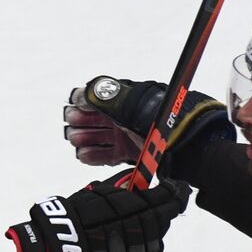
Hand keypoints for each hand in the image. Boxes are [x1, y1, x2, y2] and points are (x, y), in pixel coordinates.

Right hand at [7, 179, 185, 251]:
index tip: (174, 187)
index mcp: (133, 207)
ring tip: (135, 230)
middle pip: (164, 218)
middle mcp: (142, 230)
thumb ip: (116, 185)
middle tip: (163, 204)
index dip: (173, 191)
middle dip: (165, 210)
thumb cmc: (70, 222)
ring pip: (157, 240)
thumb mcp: (91, 196)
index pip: (165, 197)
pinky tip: (132, 250)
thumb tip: (132, 175)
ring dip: (151, 233)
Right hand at [64, 77, 232, 165]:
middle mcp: (121, 117)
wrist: (177, 141)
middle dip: (79, 122)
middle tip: (74, 127)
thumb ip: (98, 96)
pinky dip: (92, 156)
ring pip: (95, 138)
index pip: (93, 100)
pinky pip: (104, 155)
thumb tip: (78, 95)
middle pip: (91, 120)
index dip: (81, 105)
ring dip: (83, 139)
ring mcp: (123, 136)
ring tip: (78, 142)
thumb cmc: (153, 116)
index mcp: (121, 100)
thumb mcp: (123, 101)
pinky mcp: (126, 154)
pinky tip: (84, 154)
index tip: (74, 111)